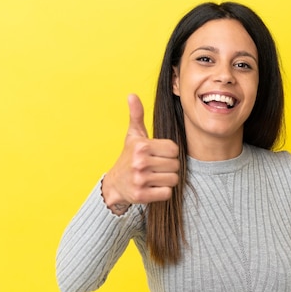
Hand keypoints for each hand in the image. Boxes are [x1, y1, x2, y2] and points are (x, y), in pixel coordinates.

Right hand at [102, 94, 179, 213]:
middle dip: (168, 167)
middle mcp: (140, 162)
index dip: (169, 153)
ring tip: (154, 177)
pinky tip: (152, 188)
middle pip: (175, 165)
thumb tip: (132, 95)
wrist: (115, 184)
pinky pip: (167, 193)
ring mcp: (140, 180)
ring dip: (166, 180)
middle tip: (155, 168)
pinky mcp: (141, 196)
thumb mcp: (133, 136)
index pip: (174, 149)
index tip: (157, 155)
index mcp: (142, 146)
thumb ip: (136, 116)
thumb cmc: (129, 157)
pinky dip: (162, 192)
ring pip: (173, 180)